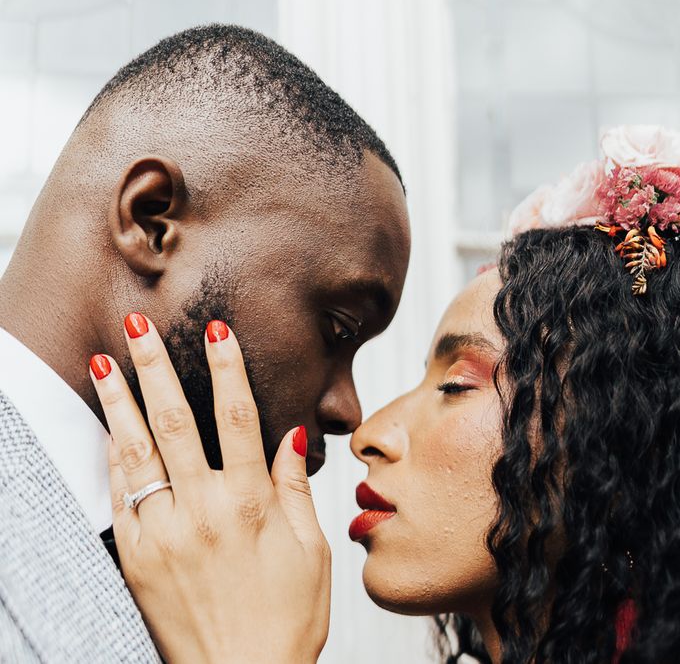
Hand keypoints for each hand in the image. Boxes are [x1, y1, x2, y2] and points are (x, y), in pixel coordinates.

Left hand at [89, 315, 329, 663]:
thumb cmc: (287, 617)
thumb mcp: (310, 549)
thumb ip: (295, 487)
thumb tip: (291, 436)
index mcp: (251, 504)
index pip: (237, 415)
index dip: (226, 366)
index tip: (216, 329)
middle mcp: (203, 510)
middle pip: (176, 421)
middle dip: (155, 367)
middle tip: (138, 327)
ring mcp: (165, 533)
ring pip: (137, 453)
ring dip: (119, 403)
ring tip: (103, 362)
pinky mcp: (138, 558)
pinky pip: (120, 496)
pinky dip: (113, 457)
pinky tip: (107, 427)